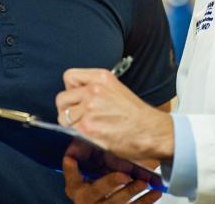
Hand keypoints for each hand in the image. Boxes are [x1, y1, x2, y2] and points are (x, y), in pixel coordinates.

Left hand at [56, 68, 173, 159]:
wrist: (152, 132)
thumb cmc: (137, 114)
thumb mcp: (116, 88)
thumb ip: (94, 88)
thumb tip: (74, 96)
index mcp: (101, 77)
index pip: (68, 77)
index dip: (71, 90)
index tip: (77, 98)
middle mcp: (94, 91)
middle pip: (61, 99)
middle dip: (67, 110)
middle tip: (80, 117)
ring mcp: (90, 110)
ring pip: (64, 118)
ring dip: (72, 125)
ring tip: (89, 128)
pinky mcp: (89, 129)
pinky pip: (71, 132)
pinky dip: (78, 137)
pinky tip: (93, 136)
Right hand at [62, 156, 160, 203]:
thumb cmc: (99, 188)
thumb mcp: (91, 174)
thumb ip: (93, 160)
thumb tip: (96, 137)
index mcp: (76, 189)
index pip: (71, 178)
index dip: (71, 169)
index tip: (71, 159)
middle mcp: (86, 200)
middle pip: (96, 191)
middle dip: (110, 182)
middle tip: (123, 175)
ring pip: (116, 202)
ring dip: (131, 191)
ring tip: (143, 182)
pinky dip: (146, 201)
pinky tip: (155, 192)